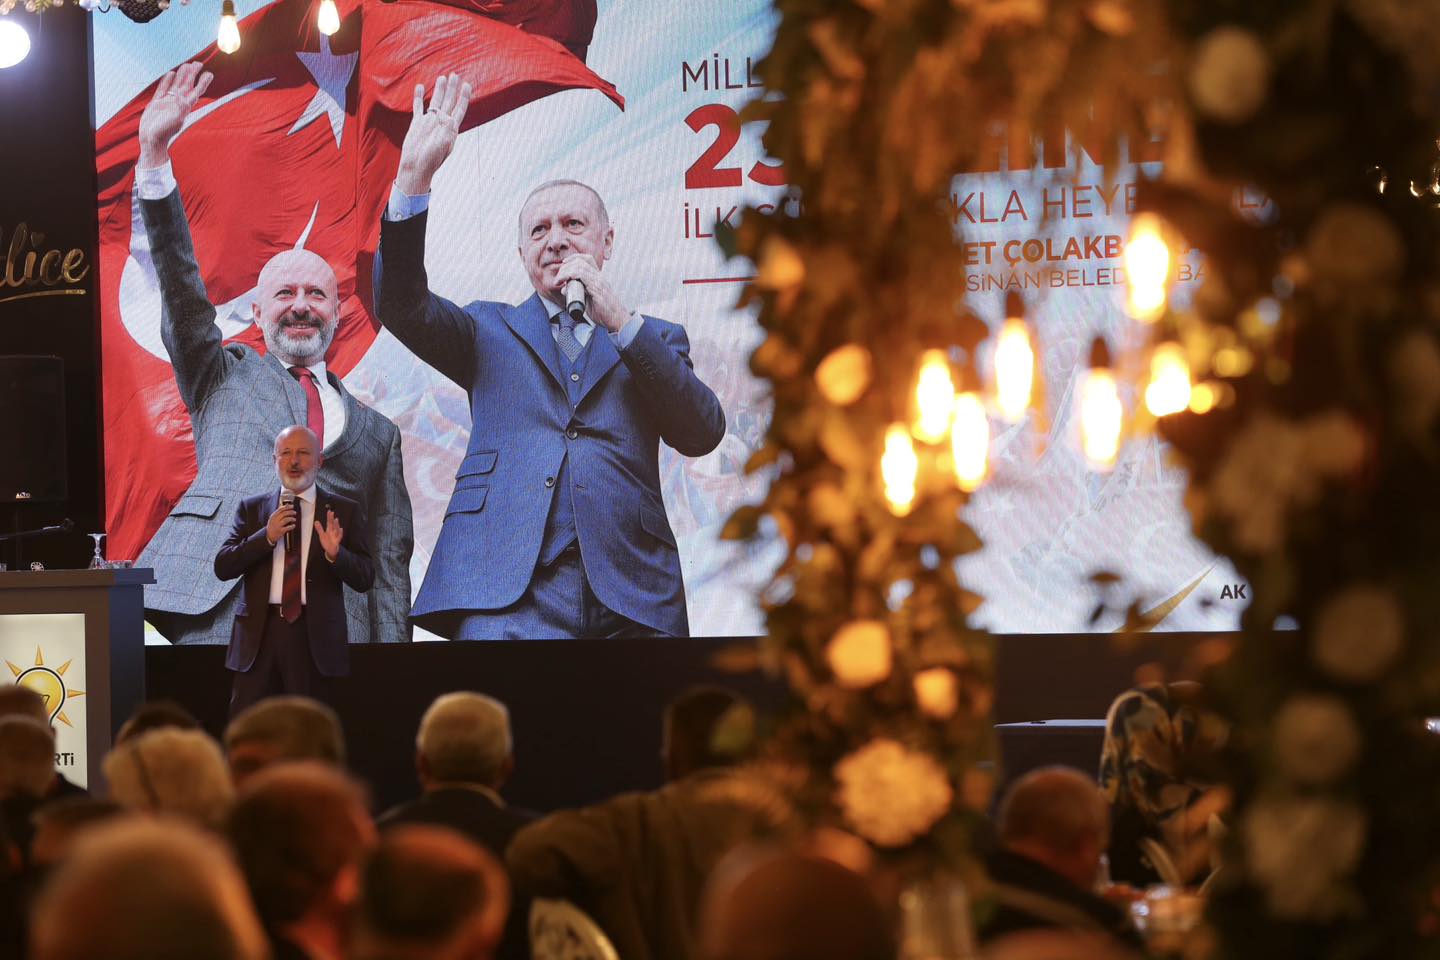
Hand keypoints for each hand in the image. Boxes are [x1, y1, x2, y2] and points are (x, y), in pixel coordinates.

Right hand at [138, 61, 212, 169]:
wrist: (152, 139)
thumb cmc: (164, 132)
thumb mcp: (175, 120)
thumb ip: (180, 109)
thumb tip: (185, 98)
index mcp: (184, 106)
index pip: (196, 91)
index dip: (203, 82)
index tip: (209, 73)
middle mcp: (177, 102)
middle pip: (187, 84)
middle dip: (192, 74)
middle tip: (198, 63)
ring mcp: (166, 102)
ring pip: (175, 84)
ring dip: (181, 75)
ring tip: (186, 65)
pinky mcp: (156, 103)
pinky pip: (163, 88)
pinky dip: (167, 81)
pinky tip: (170, 74)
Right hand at [265, 504, 296, 545]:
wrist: (268, 535)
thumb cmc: (272, 526)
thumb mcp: (273, 518)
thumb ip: (279, 512)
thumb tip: (286, 505)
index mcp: (273, 516)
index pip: (280, 509)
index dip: (287, 507)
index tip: (292, 506)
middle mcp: (275, 520)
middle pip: (284, 513)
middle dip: (291, 512)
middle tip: (295, 512)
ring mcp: (277, 525)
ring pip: (286, 519)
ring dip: (292, 518)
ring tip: (294, 519)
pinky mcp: (280, 531)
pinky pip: (288, 527)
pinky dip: (292, 526)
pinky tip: (294, 525)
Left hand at [314, 508, 343, 560]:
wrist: (331, 550)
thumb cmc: (327, 541)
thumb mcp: (322, 535)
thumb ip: (319, 528)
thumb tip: (316, 521)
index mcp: (329, 529)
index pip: (329, 522)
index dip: (329, 517)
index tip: (329, 511)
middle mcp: (333, 531)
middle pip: (332, 524)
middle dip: (332, 519)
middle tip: (331, 513)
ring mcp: (335, 535)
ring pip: (336, 529)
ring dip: (336, 525)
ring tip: (335, 520)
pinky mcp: (337, 540)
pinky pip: (339, 536)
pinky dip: (340, 533)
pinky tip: (341, 529)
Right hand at [395, 73, 472, 196]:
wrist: (416, 166)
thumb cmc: (431, 160)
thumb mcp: (443, 146)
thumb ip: (447, 132)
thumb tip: (450, 119)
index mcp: (450, 128)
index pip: (459, 109)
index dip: (464, 97)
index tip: (467, 85)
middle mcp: (441, 123)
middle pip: (448, 101)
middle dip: (452, 88)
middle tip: (455, 74)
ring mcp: (429, 122)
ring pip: (435, 102)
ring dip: (439, 90)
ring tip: (442, 77)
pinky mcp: (417, 123)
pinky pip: (418, 107)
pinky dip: (418, 97)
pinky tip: (420, 87)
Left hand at [552, 254, 629, 332]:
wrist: (617, 320)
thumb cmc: (604, 313)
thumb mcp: (588, 301)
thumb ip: (577, 294)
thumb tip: (564, 289)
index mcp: (598, 278)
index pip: (587, 259)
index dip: (574, 258)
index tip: (564, 265)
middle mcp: (599, 277)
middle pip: (580, 261)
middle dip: (565, 267)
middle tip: (558, 278)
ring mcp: (599, 282)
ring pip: (580, 266)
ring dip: (565, 271)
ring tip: (558, 280)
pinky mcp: (597, 289)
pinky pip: (582, 275)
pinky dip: (570, 275)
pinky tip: (564, 281)